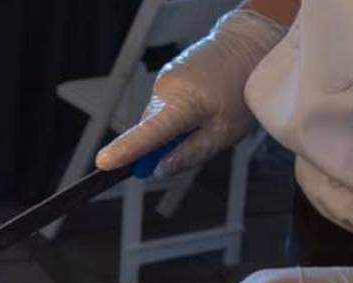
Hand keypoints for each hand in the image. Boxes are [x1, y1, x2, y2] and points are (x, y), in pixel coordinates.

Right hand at [95, 9, 285, 176]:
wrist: (248, 44)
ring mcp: (164, 79)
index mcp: (183, 105)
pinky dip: (175, 110)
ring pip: (157, 117)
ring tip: (206, 115)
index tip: (104, 162)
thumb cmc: (242, 88)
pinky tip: (201, 102)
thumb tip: (160, 170)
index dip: (125, 150)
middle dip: (162, 145)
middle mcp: (166, 90)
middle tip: (194, 143)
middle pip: (150, 130)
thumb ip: (190, 153)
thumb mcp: (225, 132)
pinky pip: (163, 103)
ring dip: (173, 126)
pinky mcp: (166, 74)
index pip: (148, 134)